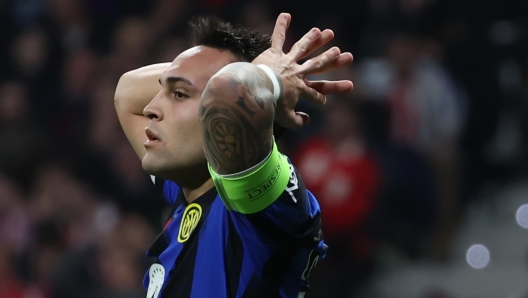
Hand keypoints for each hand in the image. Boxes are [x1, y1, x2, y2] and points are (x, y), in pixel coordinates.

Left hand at [252, 13, 353, 129]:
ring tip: (327, 32)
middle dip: (331, 60)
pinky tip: (286, 15)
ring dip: (315, 40)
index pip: (315, 94)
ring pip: (303, 48)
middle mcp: (297, 73)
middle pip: (317, 66)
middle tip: (342, 54)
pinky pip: (278, 38)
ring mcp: (287, 61)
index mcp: (301, 89)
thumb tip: (306, 120)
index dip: (320, 99)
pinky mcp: (273, 53)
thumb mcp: (286, 119)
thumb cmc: (271, 106)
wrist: (258, 92)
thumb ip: (297, 121)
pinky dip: (281, 26)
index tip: (323, 101)